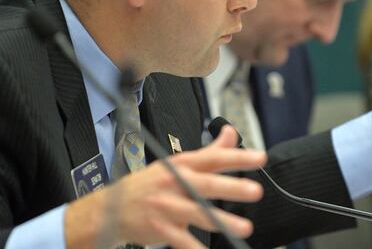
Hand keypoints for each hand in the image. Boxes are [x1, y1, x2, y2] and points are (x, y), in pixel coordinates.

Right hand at [64, 125, 266, 248]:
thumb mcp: (176, 163)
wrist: (112, 207)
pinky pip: (182, 241)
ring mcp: (166, 206)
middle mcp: (174, 183)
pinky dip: (195, 248)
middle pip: (206, 184)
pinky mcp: (160, 228)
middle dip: (232, 187)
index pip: (212, 157)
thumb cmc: (150, 184)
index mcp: (181, 164)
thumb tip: (231, 133)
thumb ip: (209, 152)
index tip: (260, 158)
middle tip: (256, 191)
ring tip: (244, 228)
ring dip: (222, 222)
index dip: (236, 157)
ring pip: (198, 214)